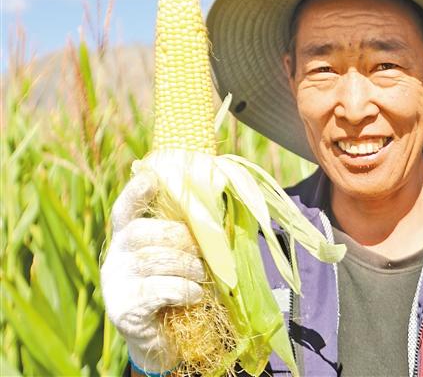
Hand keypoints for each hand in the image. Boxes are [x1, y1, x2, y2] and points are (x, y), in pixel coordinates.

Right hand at [100, 172, 205, 373]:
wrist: (162, 338)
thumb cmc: (175, 289)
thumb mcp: (177, 259)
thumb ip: (184, 236)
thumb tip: (214, 210)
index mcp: (127, 239)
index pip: (124, 209)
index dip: (135, 192)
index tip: (151, 177)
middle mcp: (115, 258)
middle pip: (141, 232)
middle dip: (178, 237)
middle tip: (201, 249)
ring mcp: (115, 285)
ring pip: (152, 261)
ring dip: (187, 266)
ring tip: (201, 275)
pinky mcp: (124, 310)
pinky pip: (157, 290)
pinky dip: (184, 289)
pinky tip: (195, 294)